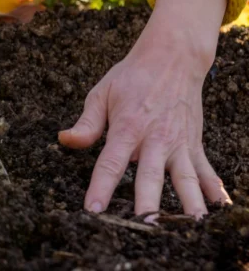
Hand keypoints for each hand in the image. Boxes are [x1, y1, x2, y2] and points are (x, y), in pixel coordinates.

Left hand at [59, 0, 231, 218]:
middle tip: (144, 226)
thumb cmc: (131, 78)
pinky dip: (213, 189)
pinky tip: (220, 208)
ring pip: (184, 179)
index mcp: (128, 128)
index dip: (101, 187)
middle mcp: (155, 139)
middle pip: (150, 177)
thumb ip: (86, 123)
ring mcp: (179, 143)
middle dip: (148, 203)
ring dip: (188, 203)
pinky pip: (205, 170)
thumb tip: (64, 140)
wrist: (173, 58)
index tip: (93, 210)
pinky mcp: (194, 144)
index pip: (111, 163)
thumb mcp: (102, 94)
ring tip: (191, 225)